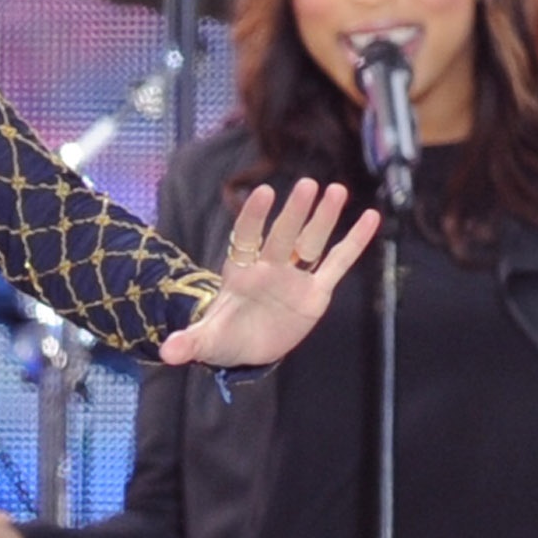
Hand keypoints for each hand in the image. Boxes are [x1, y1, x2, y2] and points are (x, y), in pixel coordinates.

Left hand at [158, 180, 382, 370]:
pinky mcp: (316, 292)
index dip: (254, 217)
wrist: (247, 347)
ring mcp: (294, 277)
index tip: (264, 192)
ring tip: (336, 190)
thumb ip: (190, 342)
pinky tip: (370, 218)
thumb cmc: (225, 335)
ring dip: (324, 218)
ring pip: (311, 242)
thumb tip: (167, 352)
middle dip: (294, 213)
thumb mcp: (206, 341)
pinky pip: (337, 264)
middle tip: (307, 185)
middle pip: (283, 236)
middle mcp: (269, 267)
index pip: (247, 237)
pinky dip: (354, 243)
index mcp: (240, 271)